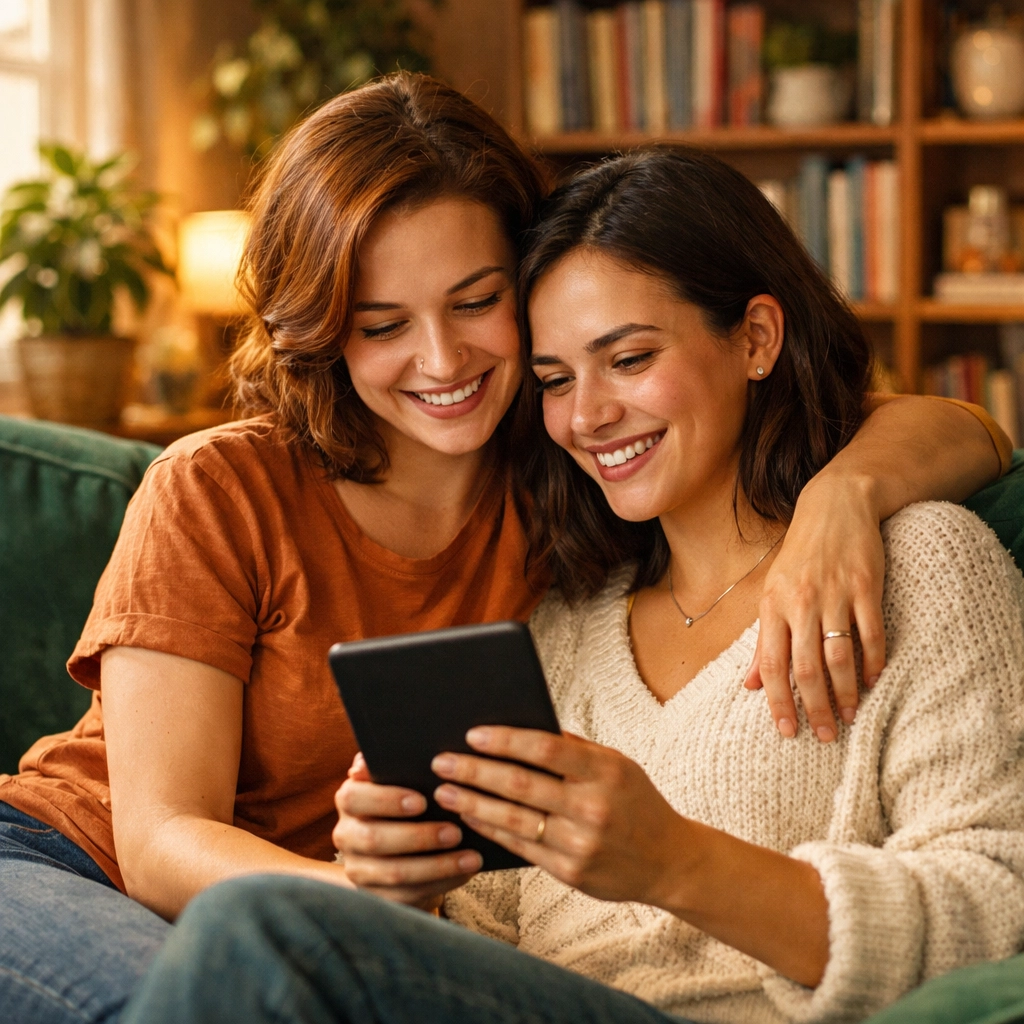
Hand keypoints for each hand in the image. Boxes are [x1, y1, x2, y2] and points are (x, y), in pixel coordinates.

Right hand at [333, 753, 481, 907]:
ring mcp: (359, 869)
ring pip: (394, 872)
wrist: (399, 847)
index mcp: (349, 799)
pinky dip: (441, 884)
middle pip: (375, 839)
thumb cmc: (406, 802)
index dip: (386, 799)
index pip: (354, 797)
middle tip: (455, 831)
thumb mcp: (401, 781)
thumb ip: (397, 766)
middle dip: (419, 836)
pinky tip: (465, 873)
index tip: (422, 801)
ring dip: (437, 865)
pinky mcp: (376, 897)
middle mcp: (346, 835)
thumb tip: (383, 755)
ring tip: (471, 857)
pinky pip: (407, 896)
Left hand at [432, 728, 688, 905]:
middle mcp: (592, 807)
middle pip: (520, 785)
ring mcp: (580, 843)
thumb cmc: (636, 802)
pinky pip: (521, 847)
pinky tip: (470, 818)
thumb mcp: (617, 765)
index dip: (505, 740)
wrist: (670, 861)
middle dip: (475, 772)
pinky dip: (491, 830)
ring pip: (513, 819)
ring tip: (444, 791)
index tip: (472, 734)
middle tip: (442, 761)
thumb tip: (522, 728)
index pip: (545, 748)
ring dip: (472, 804)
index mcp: (605, 771)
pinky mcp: (570, 873)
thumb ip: (575, 749)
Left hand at [745, 472, 885, 741]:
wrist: (835, 507)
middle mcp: (800, 602)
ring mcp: (834, 594)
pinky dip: (873, 661)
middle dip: (814, 707)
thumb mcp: (773, 593)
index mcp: (773, 606)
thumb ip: (763, 641)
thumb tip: (749, 685)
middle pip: (805, 667)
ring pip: (838, 655)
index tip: (786, 731)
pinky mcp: (866, 586)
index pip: (772, 664)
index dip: (777, 701)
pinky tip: (872, 682)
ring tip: (849, 716)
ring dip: (845, 692)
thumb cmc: (800, 556)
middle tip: (823, 736)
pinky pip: (871, 632)